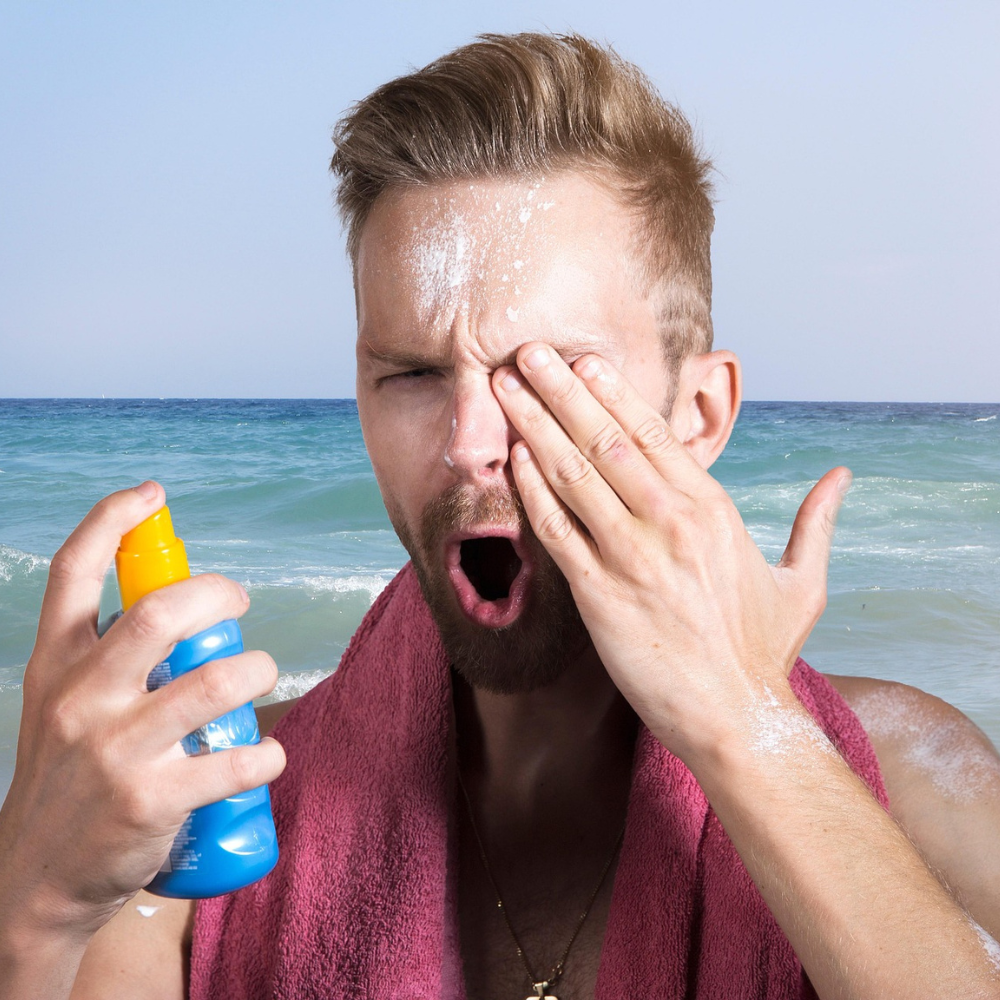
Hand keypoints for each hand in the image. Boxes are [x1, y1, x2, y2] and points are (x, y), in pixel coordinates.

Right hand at [0, 483, 284, 944]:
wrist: (35, 880)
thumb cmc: (67, 776)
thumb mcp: (60, 703)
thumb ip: (104, 656)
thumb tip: (181, 608)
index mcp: (54, 665)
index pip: (73, 573)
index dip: (112, 520)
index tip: (152, 494)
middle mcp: (79, 697)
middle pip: (160, 612)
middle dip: (219, 594)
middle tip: (237, 605)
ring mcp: (114, 749)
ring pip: (215, 681)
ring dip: (258, 671)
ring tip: (261, 677)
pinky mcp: (151, 799)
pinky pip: (235, 760)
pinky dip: (267, 754)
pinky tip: (265, 756)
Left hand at [493, 345, 849, 759]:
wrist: (736, 719)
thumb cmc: (764, 653)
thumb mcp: (804, 581)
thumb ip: (817, 521)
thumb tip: (842, 476)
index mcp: (712, 511)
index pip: (653, 433)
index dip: (613, 391)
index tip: (583, 360)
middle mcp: (668, 523)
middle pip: (604, 439)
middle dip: (561, 390)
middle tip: (529, 349)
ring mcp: (630, 558)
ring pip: (572, 475)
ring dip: (535, 425)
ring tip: (506, 386)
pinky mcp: (598, 596)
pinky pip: (555, 530)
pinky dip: (530, 490)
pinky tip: (512, 457)